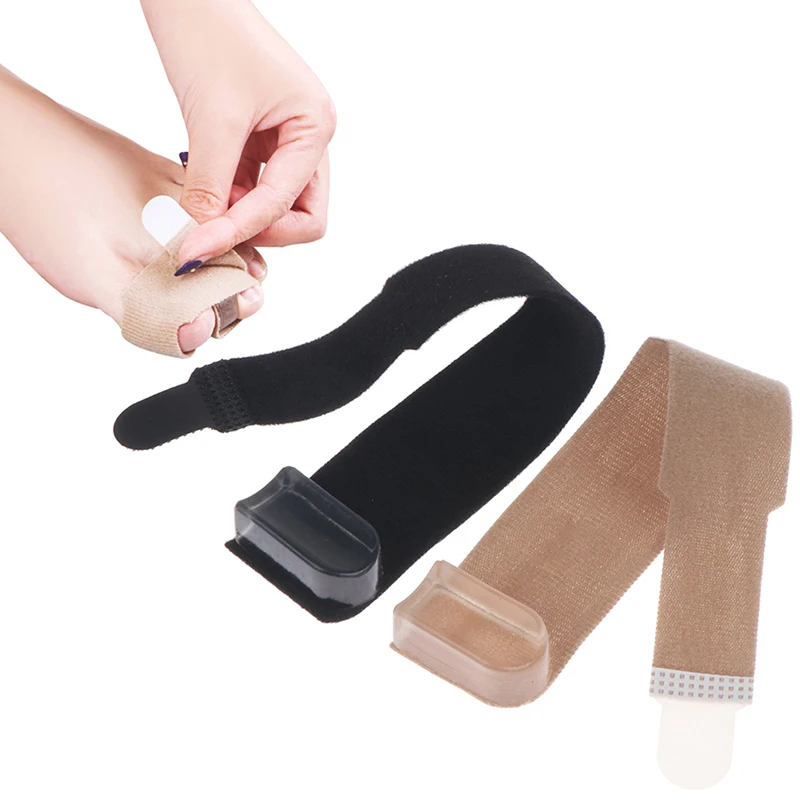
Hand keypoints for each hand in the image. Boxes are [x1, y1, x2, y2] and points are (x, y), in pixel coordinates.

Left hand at [141, 0, 334, 268]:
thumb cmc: (208, 33)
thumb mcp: (211, 119)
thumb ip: (210, 186)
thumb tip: (198, 238)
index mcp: (315, 126)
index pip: (285, 205)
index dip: (240, 231)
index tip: (197, 250)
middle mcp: (310, 137)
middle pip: (302, 216)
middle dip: (260, 231)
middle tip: (214, 234)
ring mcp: (287, 139)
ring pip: (278, 206)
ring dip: (242, 217)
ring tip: (201, 211)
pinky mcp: (260, 139)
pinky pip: (253, 186)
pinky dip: (229, 199)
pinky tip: (202, 196)